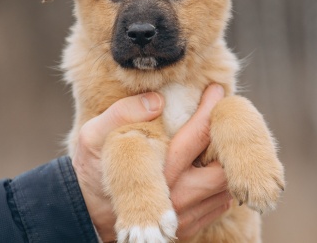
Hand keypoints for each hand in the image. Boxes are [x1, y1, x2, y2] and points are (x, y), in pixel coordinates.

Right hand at [72, 84, 230, 241]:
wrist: (89, 213)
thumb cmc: (93, 169)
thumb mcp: (94, 136)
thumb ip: (122, 114)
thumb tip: (158, 100)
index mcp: (159, 167)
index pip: (198, 133)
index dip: (211, 109)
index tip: (217, 90)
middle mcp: (177, 194)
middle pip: (224, 167)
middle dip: (227, 139)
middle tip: (221, 119)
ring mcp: (185, 214)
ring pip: (225, 188)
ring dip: (225, 163)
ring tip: (214, 142)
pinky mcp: (187, 227)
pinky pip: (219, 205)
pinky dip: (219, 184)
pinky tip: (206, 167)